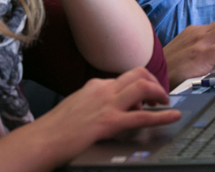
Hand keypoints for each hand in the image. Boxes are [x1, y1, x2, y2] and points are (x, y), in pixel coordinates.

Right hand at [40, 67, 180, 165]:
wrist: (41, 140)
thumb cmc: (55, 129)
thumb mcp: (76, 107)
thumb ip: (94, 103)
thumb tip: (107, 109)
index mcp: (95, 86)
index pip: (125, 77)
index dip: (141, 84)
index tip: (147, 95)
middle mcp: (103, 89)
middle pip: (138, 73)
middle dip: (154, 82)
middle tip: (160, 97)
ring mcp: (107, 104)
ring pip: (143, 86)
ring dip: (160, 93)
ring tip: (166, 104)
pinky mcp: (109, 123)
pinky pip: (142, 116)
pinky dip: (161, 116)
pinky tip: (172, 116)